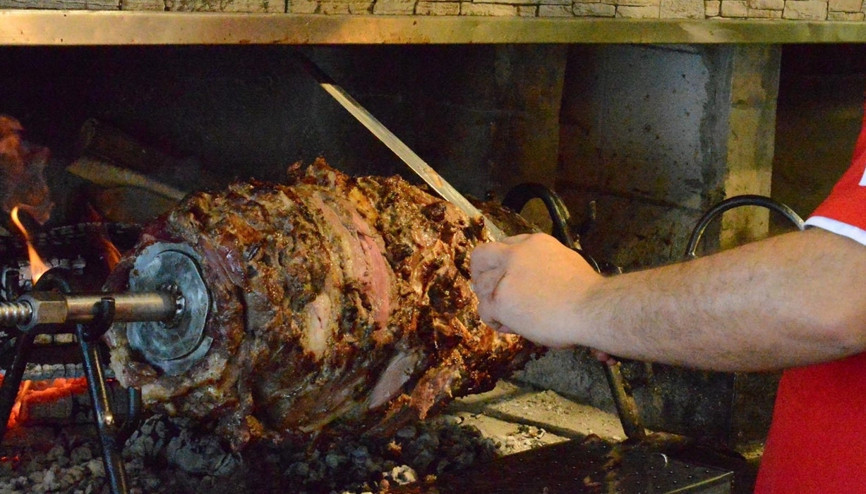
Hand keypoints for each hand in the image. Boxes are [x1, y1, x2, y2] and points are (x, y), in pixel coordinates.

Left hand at [470, 233, 601, 347]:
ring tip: (512, 318)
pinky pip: (484, 310)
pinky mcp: (500, 299)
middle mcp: (516, 254)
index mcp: (534, 243)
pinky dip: (495, 321)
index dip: (502, 263)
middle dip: (480, 273)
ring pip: (481, 287)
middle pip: (481, 256)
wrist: (592, 308)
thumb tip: (537, 279)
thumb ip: (544, 266)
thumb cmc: (588, 293)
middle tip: (488, 291)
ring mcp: (505, 276)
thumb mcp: (566, 263)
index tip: (506, 276)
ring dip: (493, 303)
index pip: (506, 245)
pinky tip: (512, 326)